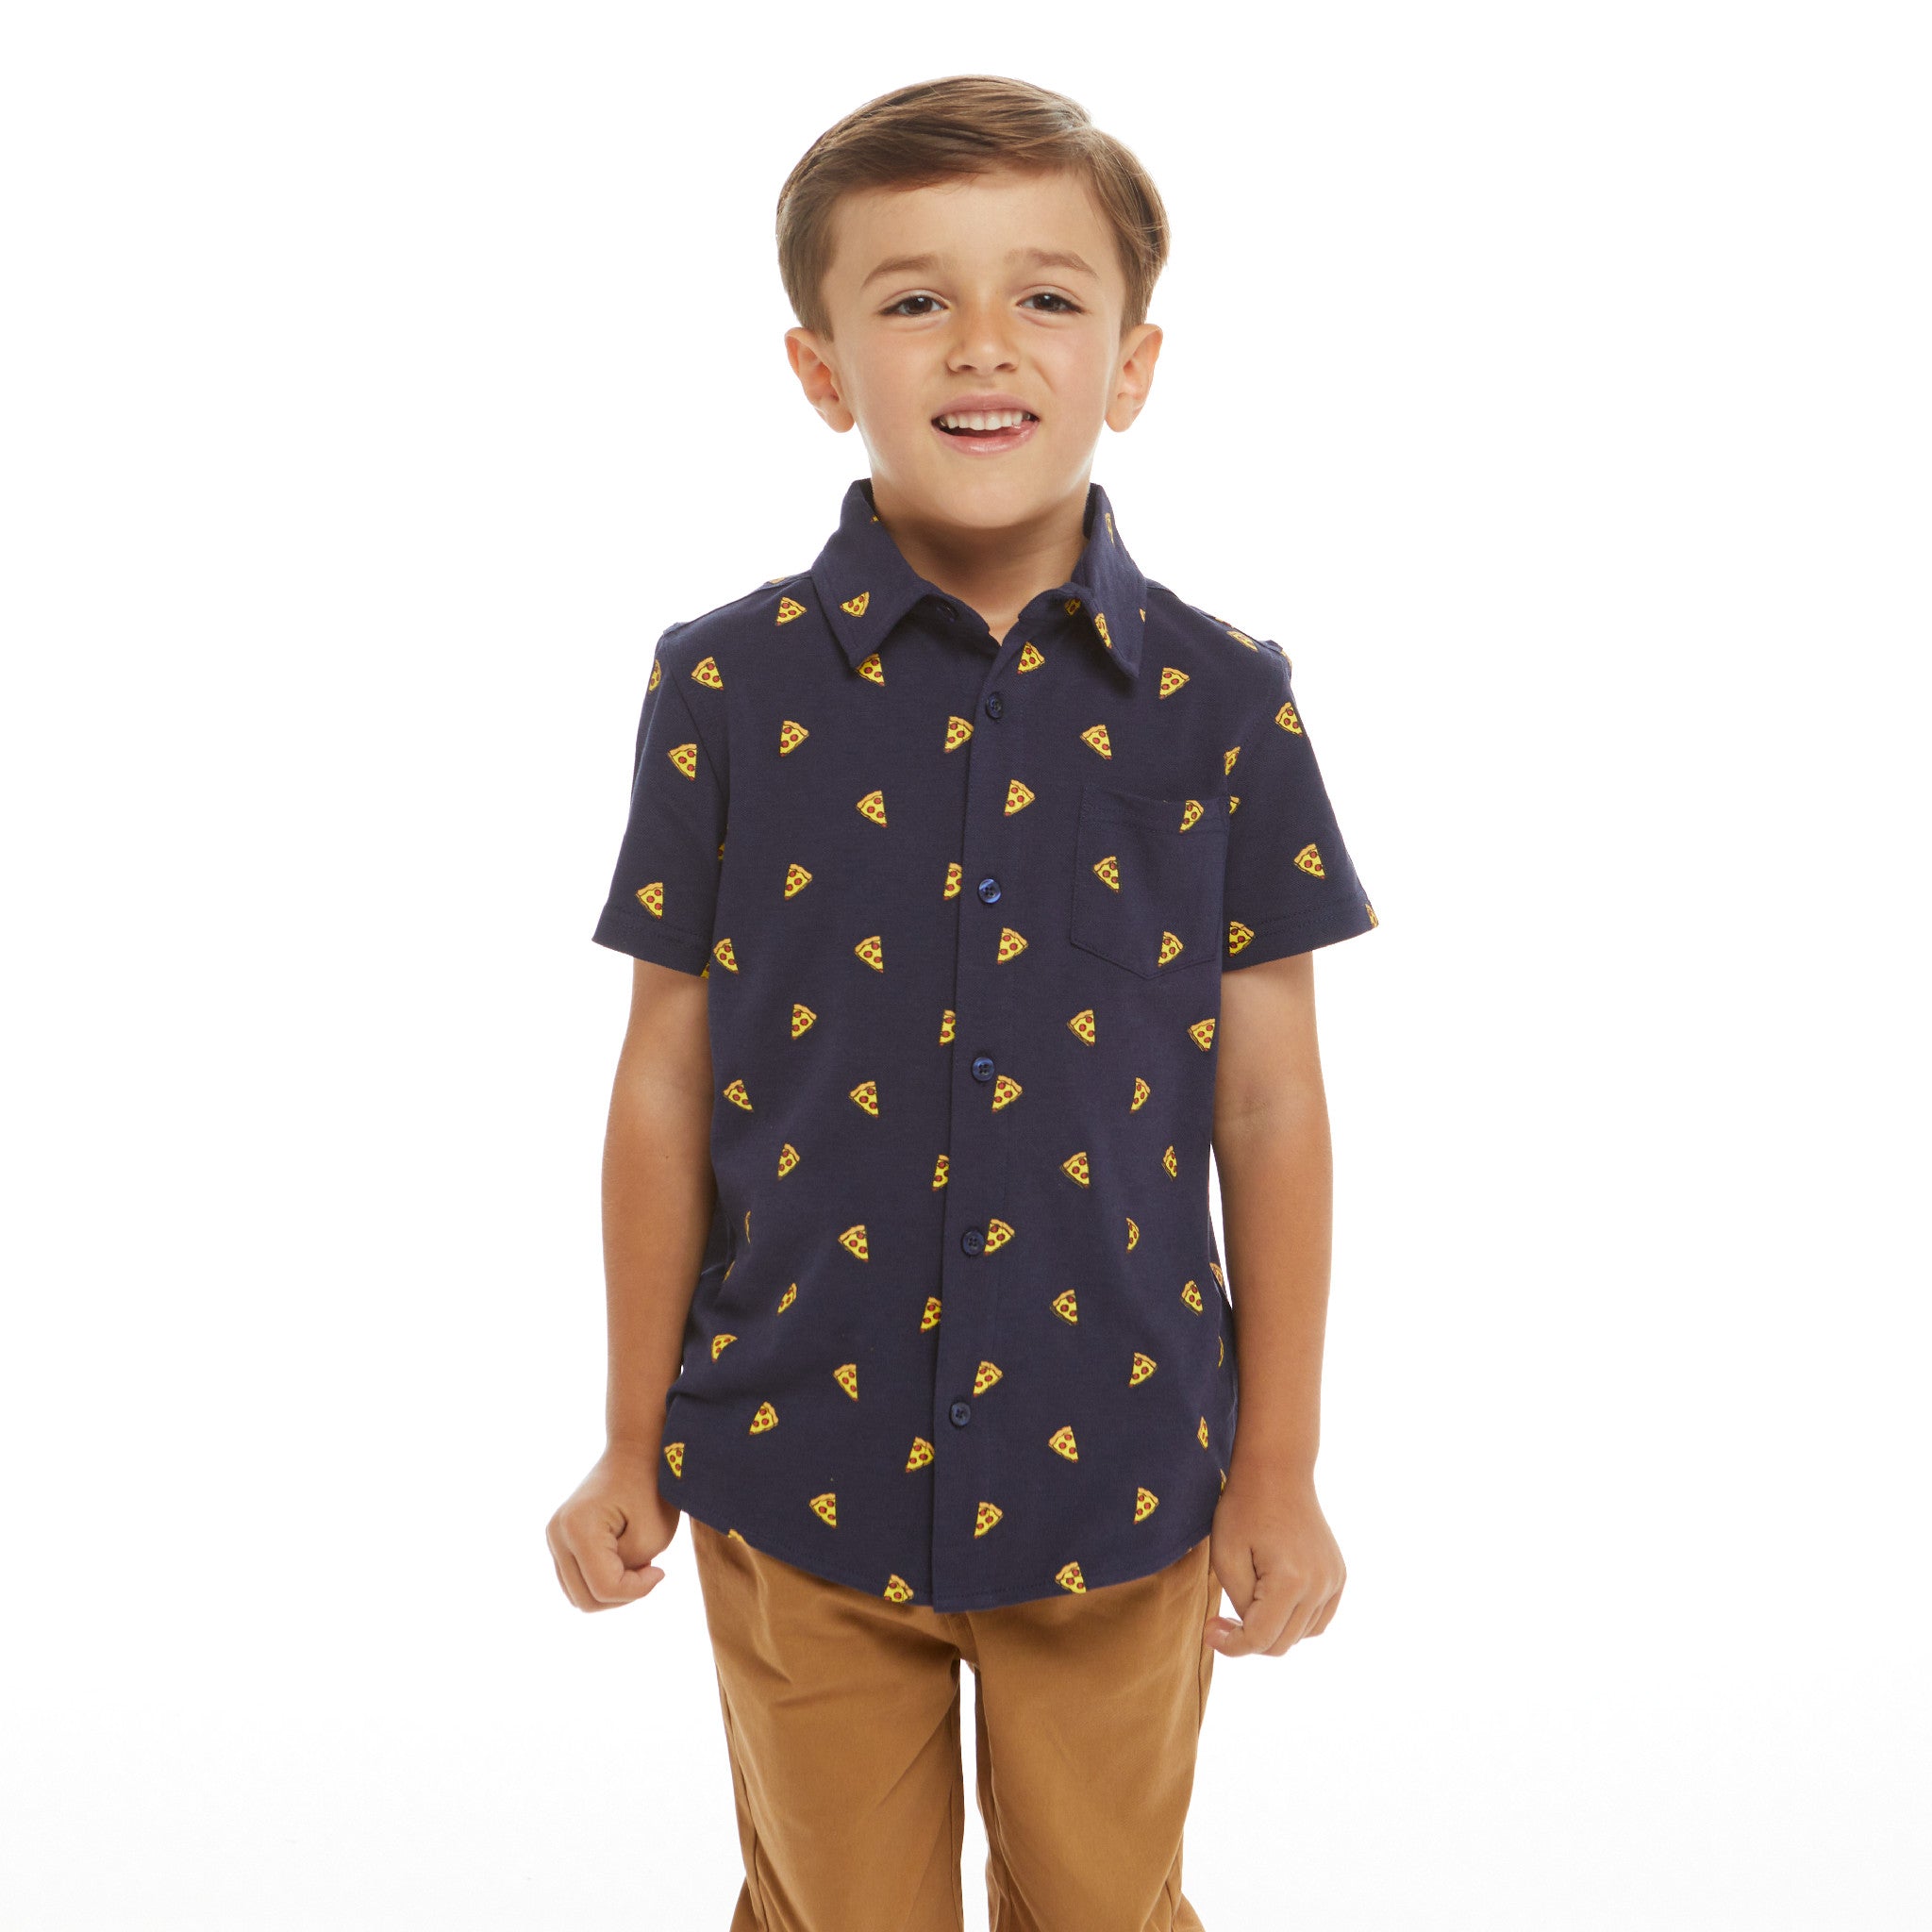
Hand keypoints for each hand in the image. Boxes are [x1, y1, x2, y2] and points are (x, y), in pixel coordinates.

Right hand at [546, 1439, 681, 1610]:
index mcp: (576, 1528)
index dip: (638, 1590)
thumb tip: (607, 1591)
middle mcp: (557, 1533)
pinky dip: (602, 1580)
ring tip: (637, 1563)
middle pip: (585, 1600)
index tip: (661, 1570)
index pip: (604, 1589)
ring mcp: (555, 1536)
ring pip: (579, 1595)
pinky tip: (625, 1560)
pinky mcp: (561, 1540)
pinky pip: (578, 1581)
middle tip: (649, 1568)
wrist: (637, 1449)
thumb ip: (629, 1573)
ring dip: (611, 1589)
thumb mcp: (653, 1535)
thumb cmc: (652, 1487)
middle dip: (622, 1593)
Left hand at [1202, 1465, 1344, 1657]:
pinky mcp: (1338, 1575)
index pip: (1260, 1639)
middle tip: (1221, 1621)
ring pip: (1301, 1635)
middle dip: (1248, 1639)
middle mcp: (1319, 1586)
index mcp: (1290, 1582)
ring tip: (1247, 1607)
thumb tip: (1252, 1630)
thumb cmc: (1243, 1509)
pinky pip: (1318, 1619)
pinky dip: (1296, 1622)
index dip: (1231, 1645)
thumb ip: (1240, 1603)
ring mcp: (1333, 1580)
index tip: (1209, 1632)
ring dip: (1273, 1631)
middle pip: (1282, 1643)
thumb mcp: (1226, 1557)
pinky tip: (1273, 1604)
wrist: (1278, 1471)